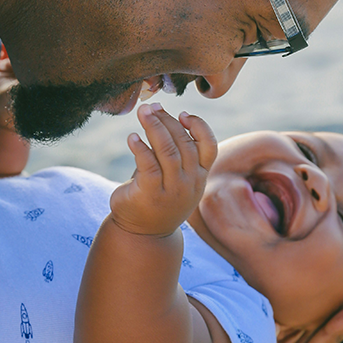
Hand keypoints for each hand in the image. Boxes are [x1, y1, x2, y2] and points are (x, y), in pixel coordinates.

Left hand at [109, 104, 216, 236]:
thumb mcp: (174, 177)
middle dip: (168, 121)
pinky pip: (148, 164)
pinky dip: (140, 147)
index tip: (183, 114)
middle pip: (185, 143)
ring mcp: (173, 189)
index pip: (210, 146)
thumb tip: (160, 115)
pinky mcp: (151, 193)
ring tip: (143, 112)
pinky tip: (132, 137)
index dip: (199, 126)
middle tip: (152, 107)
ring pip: (167, 150)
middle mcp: (190, 183)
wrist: (143, 234)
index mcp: (200, 176)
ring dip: (154, 127)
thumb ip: (174, 151)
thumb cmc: (157, 198)